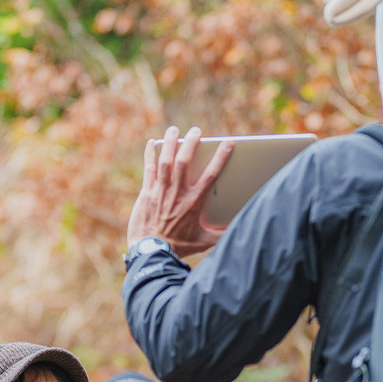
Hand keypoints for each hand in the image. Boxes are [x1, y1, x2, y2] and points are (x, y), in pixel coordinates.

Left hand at [127, 126, 234, 256]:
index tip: (227, 143)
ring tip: (174, 130)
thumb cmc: (178, 247)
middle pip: (185, 161)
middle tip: (196, 131)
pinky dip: (150, 154)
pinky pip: (149, 169)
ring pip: (166, 160)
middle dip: (191, 142)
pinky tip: (152, 143)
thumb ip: (220, 234)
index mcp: (195, 203)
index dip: (220, 157)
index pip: (211, 175)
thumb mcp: (203, 242)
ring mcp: (160, 191)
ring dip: (170, 143)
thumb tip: (236, 231)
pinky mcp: (146, 193)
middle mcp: (178, 193)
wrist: (152, 252)